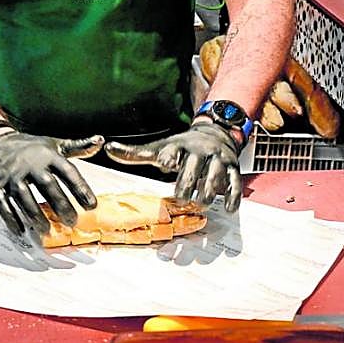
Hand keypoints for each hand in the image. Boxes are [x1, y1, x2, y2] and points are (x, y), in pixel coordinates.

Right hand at [0, 131, 103, 237]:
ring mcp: (10, 175)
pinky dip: (11, 219)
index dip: (80, 189)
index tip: (92, 205)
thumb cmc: (29, 148)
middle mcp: (29, 164)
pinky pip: (3, 204)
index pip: (67, 171)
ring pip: (24, 197)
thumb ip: (77, 146)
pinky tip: (21, 231)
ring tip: (47, 231)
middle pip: (47, 185)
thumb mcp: (53, 144)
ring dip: (36, 216)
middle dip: (60, 205)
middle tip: (72, 222)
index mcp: (47, 154)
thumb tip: (100, 141)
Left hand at [104, 121, 243, 211]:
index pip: (174, 150)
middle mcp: (200, 151)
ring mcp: (218, 159)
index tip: (165, 163)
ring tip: (201, 205)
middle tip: (180, 199)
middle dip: (188, 183)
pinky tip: (228, 209)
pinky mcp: (232, 168)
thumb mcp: (159, 148)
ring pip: (215, 175)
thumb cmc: (181, 148)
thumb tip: (108, 148)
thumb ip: (134, 153)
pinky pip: (235, 182)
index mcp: (179, 146)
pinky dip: (232, 196)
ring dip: (209, 191)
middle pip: (194, 166)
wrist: (215, 133)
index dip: (170, 156)